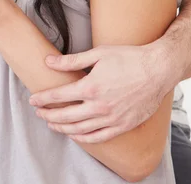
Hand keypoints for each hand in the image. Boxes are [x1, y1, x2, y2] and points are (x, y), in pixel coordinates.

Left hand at [29, 44, 168, 142]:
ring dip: (62, 128)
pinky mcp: (122, 125)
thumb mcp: (98, 53)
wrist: (157, 70)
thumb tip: (48, 61)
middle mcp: (99, 106)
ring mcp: (111, 118)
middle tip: (38, 112)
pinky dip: (83, 138)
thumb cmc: (128, 58)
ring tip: (51, 124)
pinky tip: (74, 134)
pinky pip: (98, 137)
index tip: (33, 99)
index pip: (59, 96)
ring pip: (79, 129)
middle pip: (65, 116)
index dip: (43, 98)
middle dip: (48, 115)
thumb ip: (71, 61)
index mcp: (91, 87)